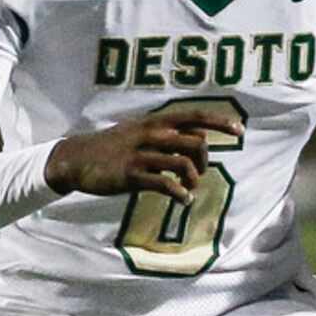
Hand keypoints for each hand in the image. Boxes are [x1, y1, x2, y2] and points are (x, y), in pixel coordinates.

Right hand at [45, 104, 244, 203]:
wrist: (76, 159)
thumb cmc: (112, 146)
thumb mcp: (138, 131)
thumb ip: (166, 133)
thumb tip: (197, 139)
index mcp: (154, 121)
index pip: (194, 116)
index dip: (219, 122)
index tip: (239, 131)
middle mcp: (151, 134)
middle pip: (194, 142)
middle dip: (203, 160)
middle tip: (197, 173)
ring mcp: (141, 155)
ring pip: (183, 164)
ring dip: (193, 180)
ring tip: (188, 189)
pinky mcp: (132, 176)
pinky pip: (165, 185)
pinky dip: (180, 194)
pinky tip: (182, 200)